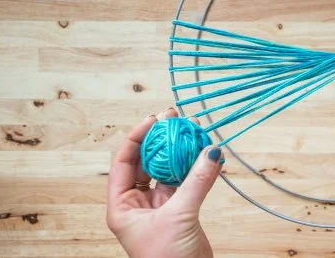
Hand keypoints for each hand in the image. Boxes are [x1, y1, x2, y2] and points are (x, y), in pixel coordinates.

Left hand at [106, 108, 223, 257]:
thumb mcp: (179, 216)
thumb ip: (196, 181)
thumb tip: (211, 151)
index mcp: (123, 204)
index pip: (124, 160)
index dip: (137, 136)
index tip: (155, 119)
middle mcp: (139, 202)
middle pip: (147, 160)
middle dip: (162, 139)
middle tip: (176, 118)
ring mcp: (160, 205)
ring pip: (169, 169)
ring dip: (182, 151)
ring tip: (195, 130)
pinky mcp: (180, 210)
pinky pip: (188, 182)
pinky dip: (198, 168)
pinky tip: (210, 155)